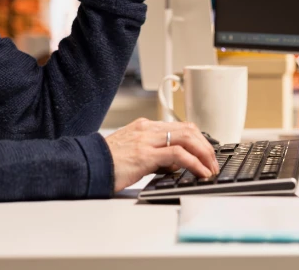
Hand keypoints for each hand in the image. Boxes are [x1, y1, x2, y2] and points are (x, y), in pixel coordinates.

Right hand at [104, 119, 218, 192]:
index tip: (206, 153)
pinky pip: (178, 155)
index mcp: (144, 127)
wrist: (85, 165)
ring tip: (211, 169)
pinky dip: (194, 163)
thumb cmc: (106, 163)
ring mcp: (146, 140)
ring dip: (204, 154)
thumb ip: (154, 155)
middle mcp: (147, 129)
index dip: (198, 139)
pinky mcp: (145, 154)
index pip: (180, 127)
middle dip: (206, 147)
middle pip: (188, 130)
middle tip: (213, 163)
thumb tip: (174, 164)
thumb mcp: (133, 153)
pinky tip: (200, 172)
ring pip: (187, 138)